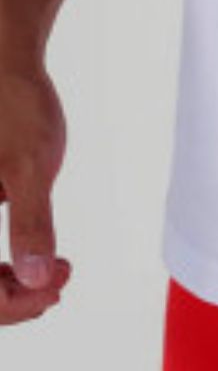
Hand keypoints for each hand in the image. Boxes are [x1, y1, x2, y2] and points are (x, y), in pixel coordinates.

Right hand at [0, 62, 70, 324]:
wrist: (6, 66)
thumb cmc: (16, 105)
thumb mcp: (30, 165)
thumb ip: (31, 222)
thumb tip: (37, 278)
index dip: (14, 304)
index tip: (56, 287)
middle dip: (13, 300)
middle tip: (60, 283)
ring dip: (7, 290)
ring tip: (54, 277)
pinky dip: (1, 273)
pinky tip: (36, 266)